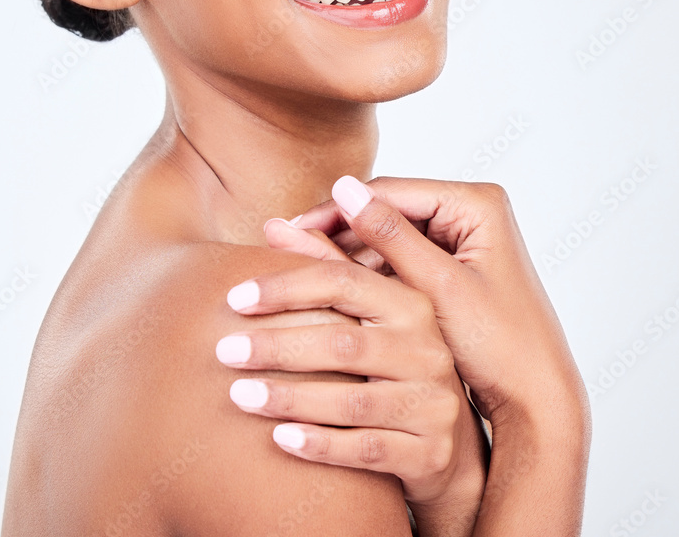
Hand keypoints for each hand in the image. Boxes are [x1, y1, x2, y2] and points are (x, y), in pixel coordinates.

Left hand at [215, 253, 484, 510]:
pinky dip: (320, 445)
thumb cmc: (397, 362)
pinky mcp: (428, 453)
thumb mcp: (373, 311)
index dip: (287, 286)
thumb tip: (273, 226)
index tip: (235, 298)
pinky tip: (280, 438)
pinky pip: (366, 450)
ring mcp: (431, 404)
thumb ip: (327, 265)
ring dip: (290, 397)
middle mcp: (427, 350)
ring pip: (351, 401)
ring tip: (239, 394)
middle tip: (225, 350)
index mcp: (410, 304)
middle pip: (343, 343)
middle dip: (278, 345)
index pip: (344, 282)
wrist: (453, 444)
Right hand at [267, 175, 588, 426]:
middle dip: (339, 231)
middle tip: (286, 249)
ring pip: (389, 236)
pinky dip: (370, 272)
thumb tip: (342, 187)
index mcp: (477, 204)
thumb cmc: (503, 346)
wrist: (537, 401)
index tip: (292, 228)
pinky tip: (334, 287)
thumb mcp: (440, 289)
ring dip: (350, 253)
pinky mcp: (453, 266)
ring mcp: (462, 239)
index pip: (390, 192)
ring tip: (300, 270)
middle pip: (388, 210)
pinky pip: (400, 259)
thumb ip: (392, 238)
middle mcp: (470, 213)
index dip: (337, 209)